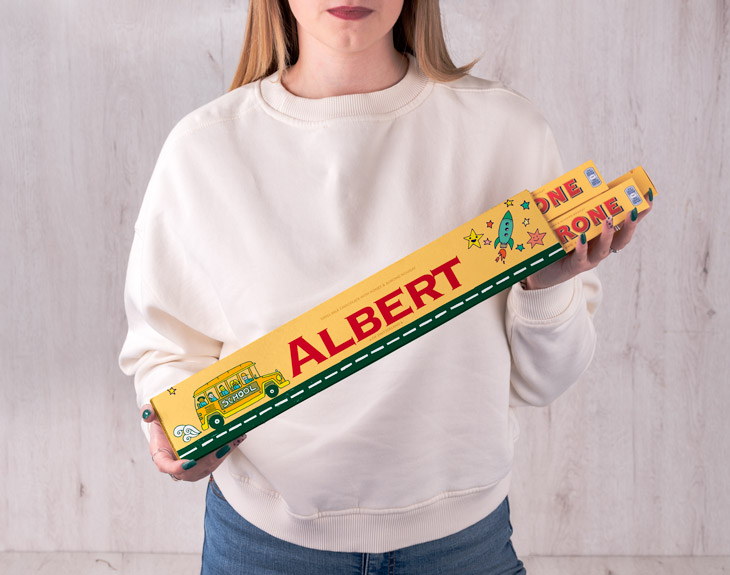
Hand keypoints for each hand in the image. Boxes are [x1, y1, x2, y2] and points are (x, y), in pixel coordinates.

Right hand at [140, 404, 244, 481]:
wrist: (174, 428)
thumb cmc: (164, 426)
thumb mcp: (155, 417)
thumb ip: (149, 412)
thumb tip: (148, 413)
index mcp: (162, 455)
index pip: (166, 466)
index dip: (177, 467)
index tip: (189, 462)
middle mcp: (177, 465)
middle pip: (192, 470)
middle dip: (208, 460)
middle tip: (220, 448)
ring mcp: (191, 467)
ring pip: (207, 466)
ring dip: (221, 455)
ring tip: (231, 441)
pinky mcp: (204, 464)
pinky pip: (216, 461)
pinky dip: (226, 450)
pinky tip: (236, 439)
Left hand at [524, 193, 653, 289]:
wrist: (543, 269)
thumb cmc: (557, 244)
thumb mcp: (568, 223)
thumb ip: (574, 207)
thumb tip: (574, 183)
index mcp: (603, 236)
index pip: (625, 223)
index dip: (639, 212)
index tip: (648, 195)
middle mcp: (601, 248)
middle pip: (623, 238)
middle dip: (631, 224)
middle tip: (634, 209)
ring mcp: (591, 259)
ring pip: (605, 248)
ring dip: (609, 234)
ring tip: (609, 220)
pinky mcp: (576, 266)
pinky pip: (582, 257)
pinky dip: (583, 247)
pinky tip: (582, 237)